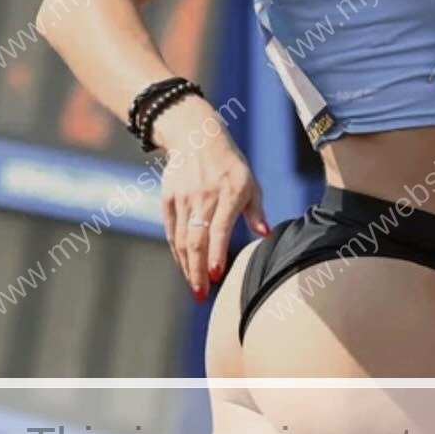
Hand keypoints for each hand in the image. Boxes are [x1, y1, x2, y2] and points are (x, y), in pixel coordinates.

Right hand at [155, 98, 270, 298]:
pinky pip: (171, 232)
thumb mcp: (251, 183)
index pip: (219, 228)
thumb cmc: (231, 165)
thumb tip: (266, 234)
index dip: (216, 252)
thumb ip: (256, 211)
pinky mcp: (168, 200)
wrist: (196, 139)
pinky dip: (177, 252)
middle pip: (195, 240)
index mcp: (227, 193)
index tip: (216, 274)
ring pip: (181, 240)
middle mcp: (202, 198)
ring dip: (187, 267)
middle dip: (197, 271)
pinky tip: (184, 266)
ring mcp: (183, 200)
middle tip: (201, 294)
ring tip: (195, 288)